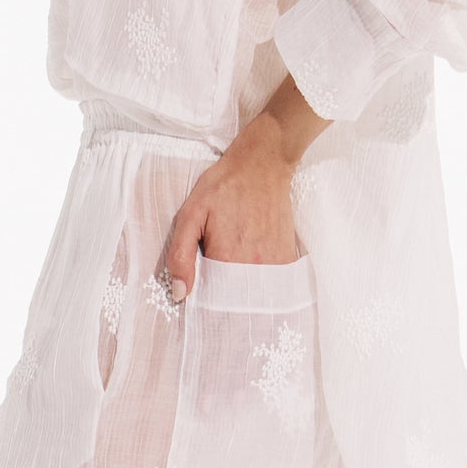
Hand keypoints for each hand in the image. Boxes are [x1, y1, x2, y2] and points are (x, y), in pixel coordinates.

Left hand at [164, 77, 328, 296]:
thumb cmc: (224, 186)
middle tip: (215, 282)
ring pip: (255, 296)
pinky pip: (272, 285)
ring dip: (243, 294)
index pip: (212, 301)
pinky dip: (261, 285)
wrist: (262, 164)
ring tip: (233, 276)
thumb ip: (180, 255)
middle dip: (223, 301)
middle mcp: (253, 265)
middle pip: (235, 301)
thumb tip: (180, 293)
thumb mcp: (191, 214)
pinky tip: (251, 271)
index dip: (204, 303)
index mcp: (226, 258)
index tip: (199, 296)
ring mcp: (273, 263)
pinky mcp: (286, 257)